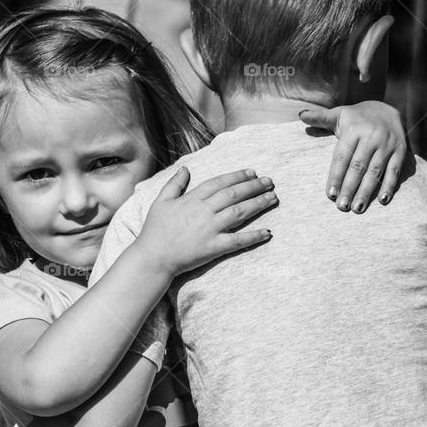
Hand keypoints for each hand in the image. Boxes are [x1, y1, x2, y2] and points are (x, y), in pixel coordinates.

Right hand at [137, 167, 276, 277]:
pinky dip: (254, 236)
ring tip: (273, 198)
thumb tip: (186, 169)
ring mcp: (210, 229)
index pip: (219, 183)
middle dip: (254, 186)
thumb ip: (174, 184)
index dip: (237, 176)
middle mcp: (204, 211)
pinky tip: (267, 232)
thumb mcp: (160, 202)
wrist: (152, 257)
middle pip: (233, 194)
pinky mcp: (214, 247)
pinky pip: (238, 240)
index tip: (252, 172)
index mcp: (192, 199)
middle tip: (270, 182)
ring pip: (239, 212)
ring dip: (258, 204)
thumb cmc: (154, 230)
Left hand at [298, 102, 413, 211]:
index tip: (331, 194)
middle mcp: (371, 136)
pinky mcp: (400, 151)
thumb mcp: (339, 114)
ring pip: (375, 171)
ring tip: (358, 208)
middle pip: (358, 166)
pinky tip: (382, 200)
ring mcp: (387, 144)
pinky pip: (394, 170)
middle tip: (342, 206)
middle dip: (349, 188)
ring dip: (367, 191)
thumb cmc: (357, 118)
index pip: (342, 157)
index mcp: (353, 130)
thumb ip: (321, 117)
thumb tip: (301, 115)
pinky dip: (389, 186)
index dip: (336, 176)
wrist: (387, 108)